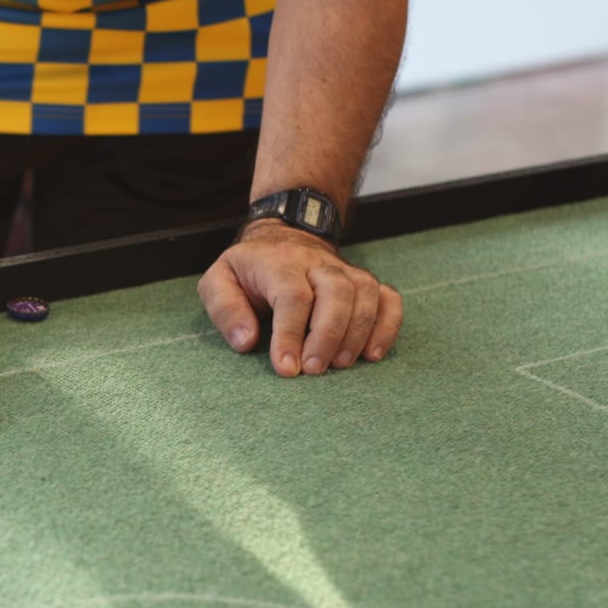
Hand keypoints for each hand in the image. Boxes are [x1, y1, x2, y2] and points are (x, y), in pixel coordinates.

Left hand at [197, 219, 402, 376]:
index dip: (290, 334)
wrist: (283, 238)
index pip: (292, 296)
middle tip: (315, 370)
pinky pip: (388, 299)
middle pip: (337, 292)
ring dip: (358, 333)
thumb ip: (225, 309)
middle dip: (328, 335)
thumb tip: (246, 341)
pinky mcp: (364, 283)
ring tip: (340, 365)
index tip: (287, 368)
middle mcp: (318, 263)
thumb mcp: (219, 281)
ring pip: (366, 293)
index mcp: (279, 263)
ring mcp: (345, 271)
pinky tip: (372, 354)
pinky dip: (386, 326)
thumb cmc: (249, 270)